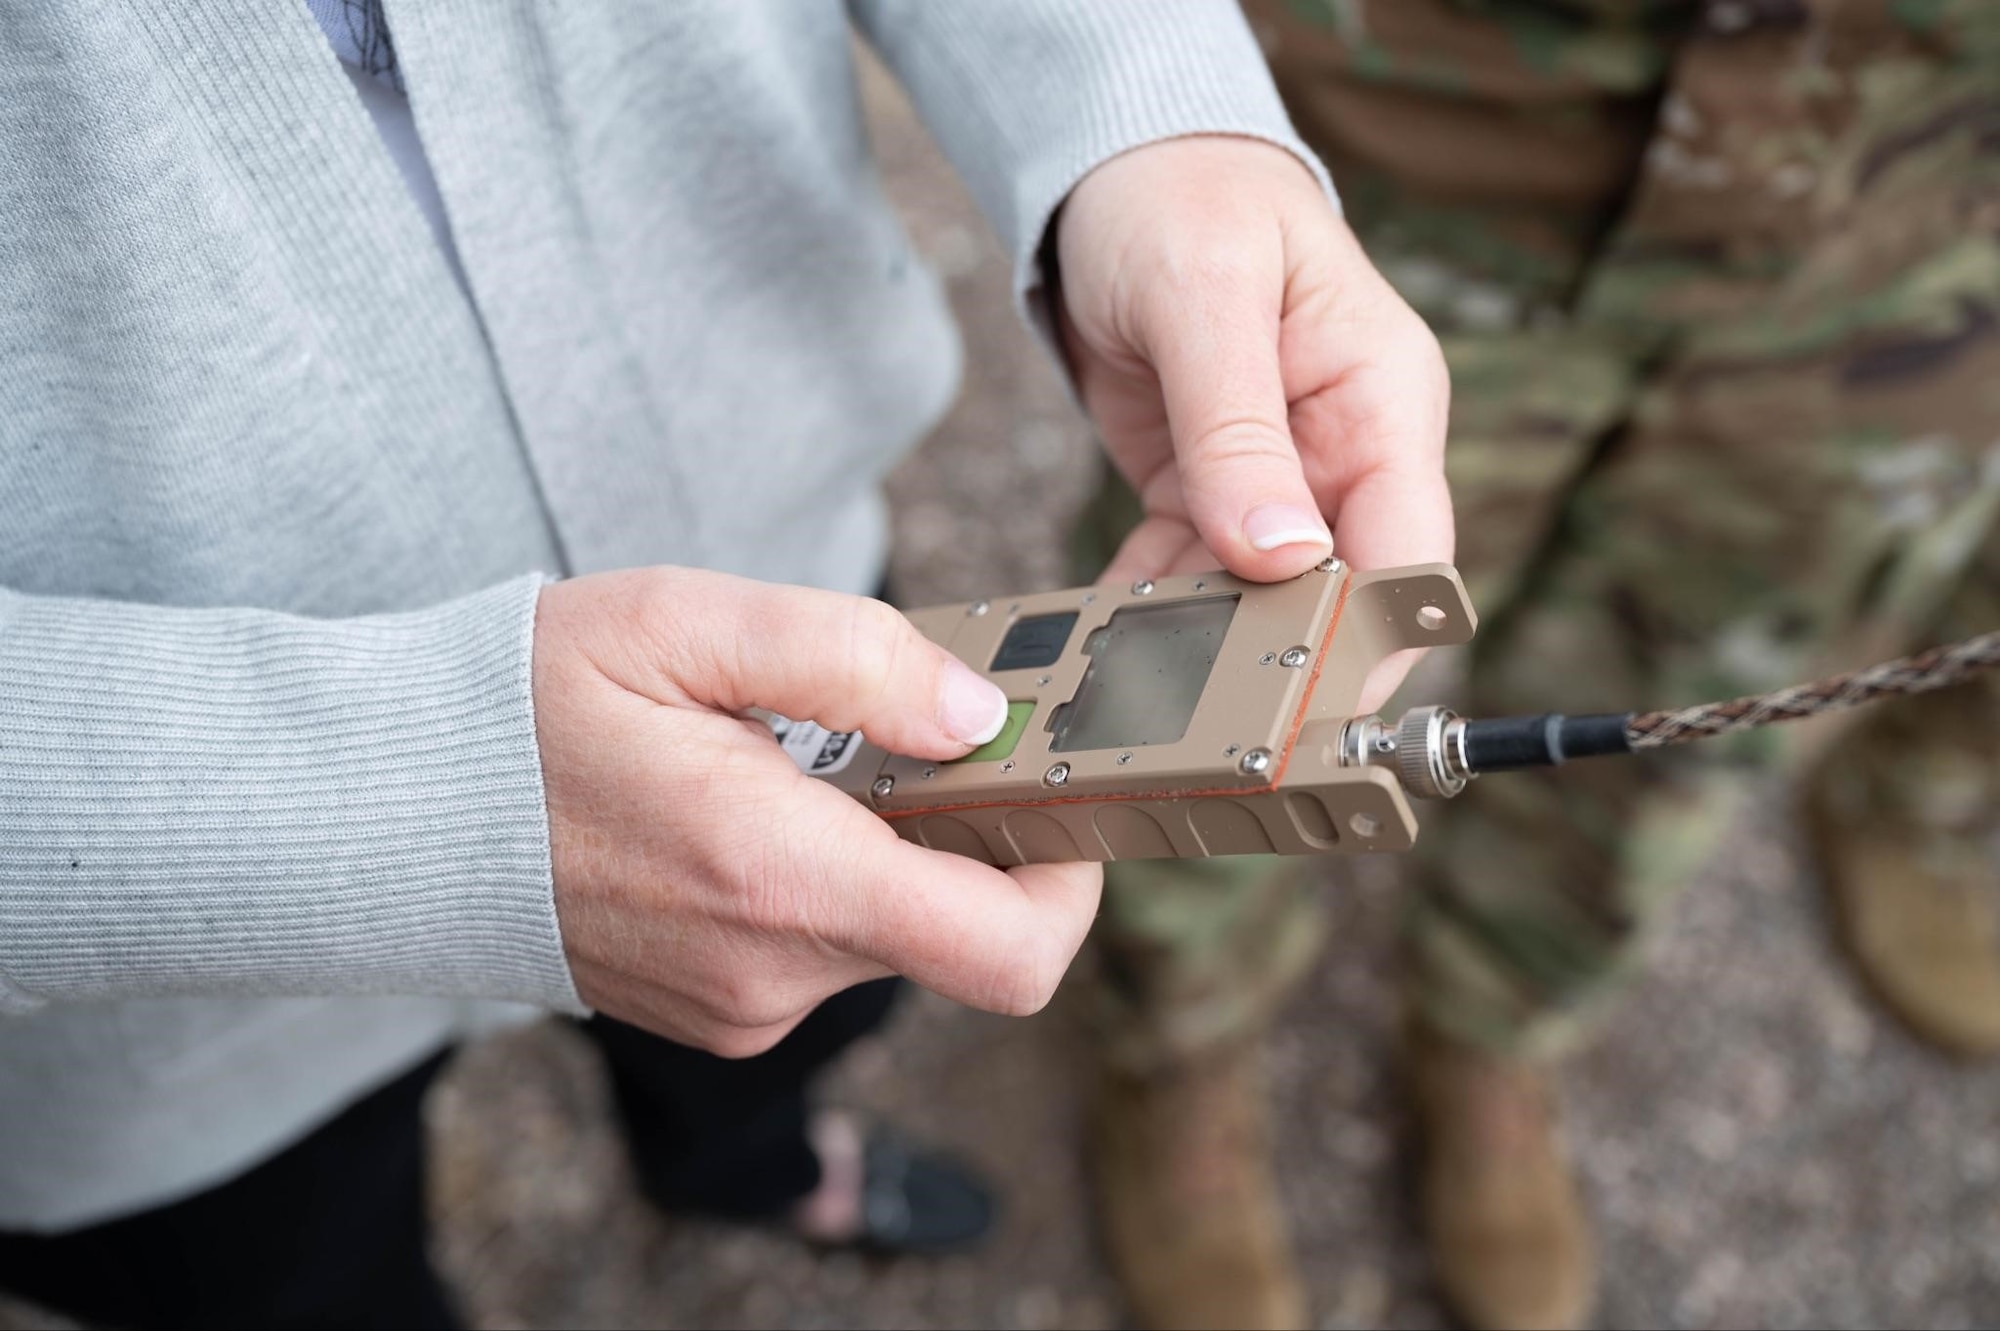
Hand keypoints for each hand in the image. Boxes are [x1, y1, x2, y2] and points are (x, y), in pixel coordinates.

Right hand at [533, 569, 1102, 1055]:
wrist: (389, 811)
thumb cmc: (527, 704)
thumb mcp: (688, 625)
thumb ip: (853, 660)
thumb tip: (978, 716)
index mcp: (780, 878)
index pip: (1010, 953)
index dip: (1069, 880)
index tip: (1052, 795)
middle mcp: (772, 972)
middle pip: (957, 926)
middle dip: (957, 828)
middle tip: (894, 733)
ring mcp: (742, 1007)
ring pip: (892, 934)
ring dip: (883, 849)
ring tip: (792, 762)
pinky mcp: (718, 1013)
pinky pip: (824, 950)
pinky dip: (825, 880)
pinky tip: (752, 810)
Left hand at [1056, 136, 1452, 709]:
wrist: (1119, 174)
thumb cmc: (1182, 200)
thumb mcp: (1205, 297)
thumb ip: (1238, 429)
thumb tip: (1280, 556)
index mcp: (1383, 400)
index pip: (1409, 550)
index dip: (1373, 636)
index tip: (1311, 702)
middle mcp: (1343, 451)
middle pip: (1336, 592)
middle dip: (1276, 653)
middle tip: (1203, 713)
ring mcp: (1279, 479)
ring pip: (1255, 599)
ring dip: (1198, 641)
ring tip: (1134, 681)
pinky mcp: (1211, 492)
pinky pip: (1188, 575)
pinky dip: (1149, 608)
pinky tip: (1106, 637)